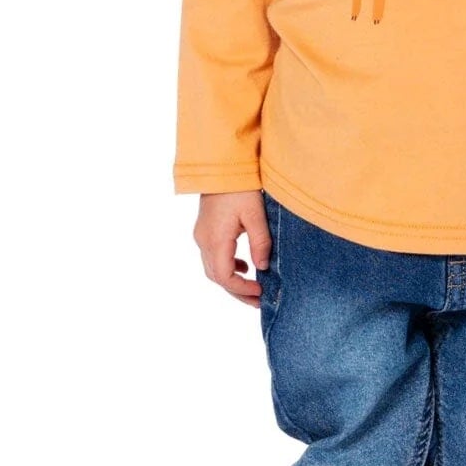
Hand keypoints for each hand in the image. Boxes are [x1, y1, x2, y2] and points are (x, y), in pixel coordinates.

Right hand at [193, 190, 270, 306]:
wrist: (220, 165)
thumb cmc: (240, 187)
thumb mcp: (256, 215)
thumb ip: (260, 243)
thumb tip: (263, 267)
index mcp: (216, 240)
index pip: (224, 277)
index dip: (242, 289)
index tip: (261, 291)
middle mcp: (204, 241)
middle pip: (217, 277)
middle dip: (237, 291)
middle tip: (259, 300)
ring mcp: (202, 235)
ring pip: (213, 268)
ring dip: (232, 281)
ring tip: (254, 287)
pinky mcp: (205, 230)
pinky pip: (213, 256)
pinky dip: (228, 266)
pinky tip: (245, 265)